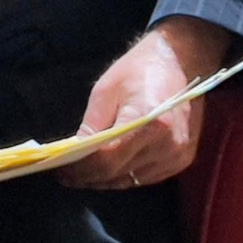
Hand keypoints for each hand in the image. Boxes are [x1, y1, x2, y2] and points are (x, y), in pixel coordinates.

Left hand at [57, 17, 229, 190]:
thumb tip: (75, 153)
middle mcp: (167, 144)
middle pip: (118, 173)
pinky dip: (124, 176)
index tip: (60, 171)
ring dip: (104, 181)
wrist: (180, 61)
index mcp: (149, 120)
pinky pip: (146, 177)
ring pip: (131, 180)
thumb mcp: (106, 90)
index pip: (108, 158)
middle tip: (65, 176)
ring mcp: (177, 155)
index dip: (81, 168)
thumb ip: (91, 124)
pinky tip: (107, 172)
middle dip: (87, 177)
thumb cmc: (140, 69)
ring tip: (81, 176)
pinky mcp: (182, 160)